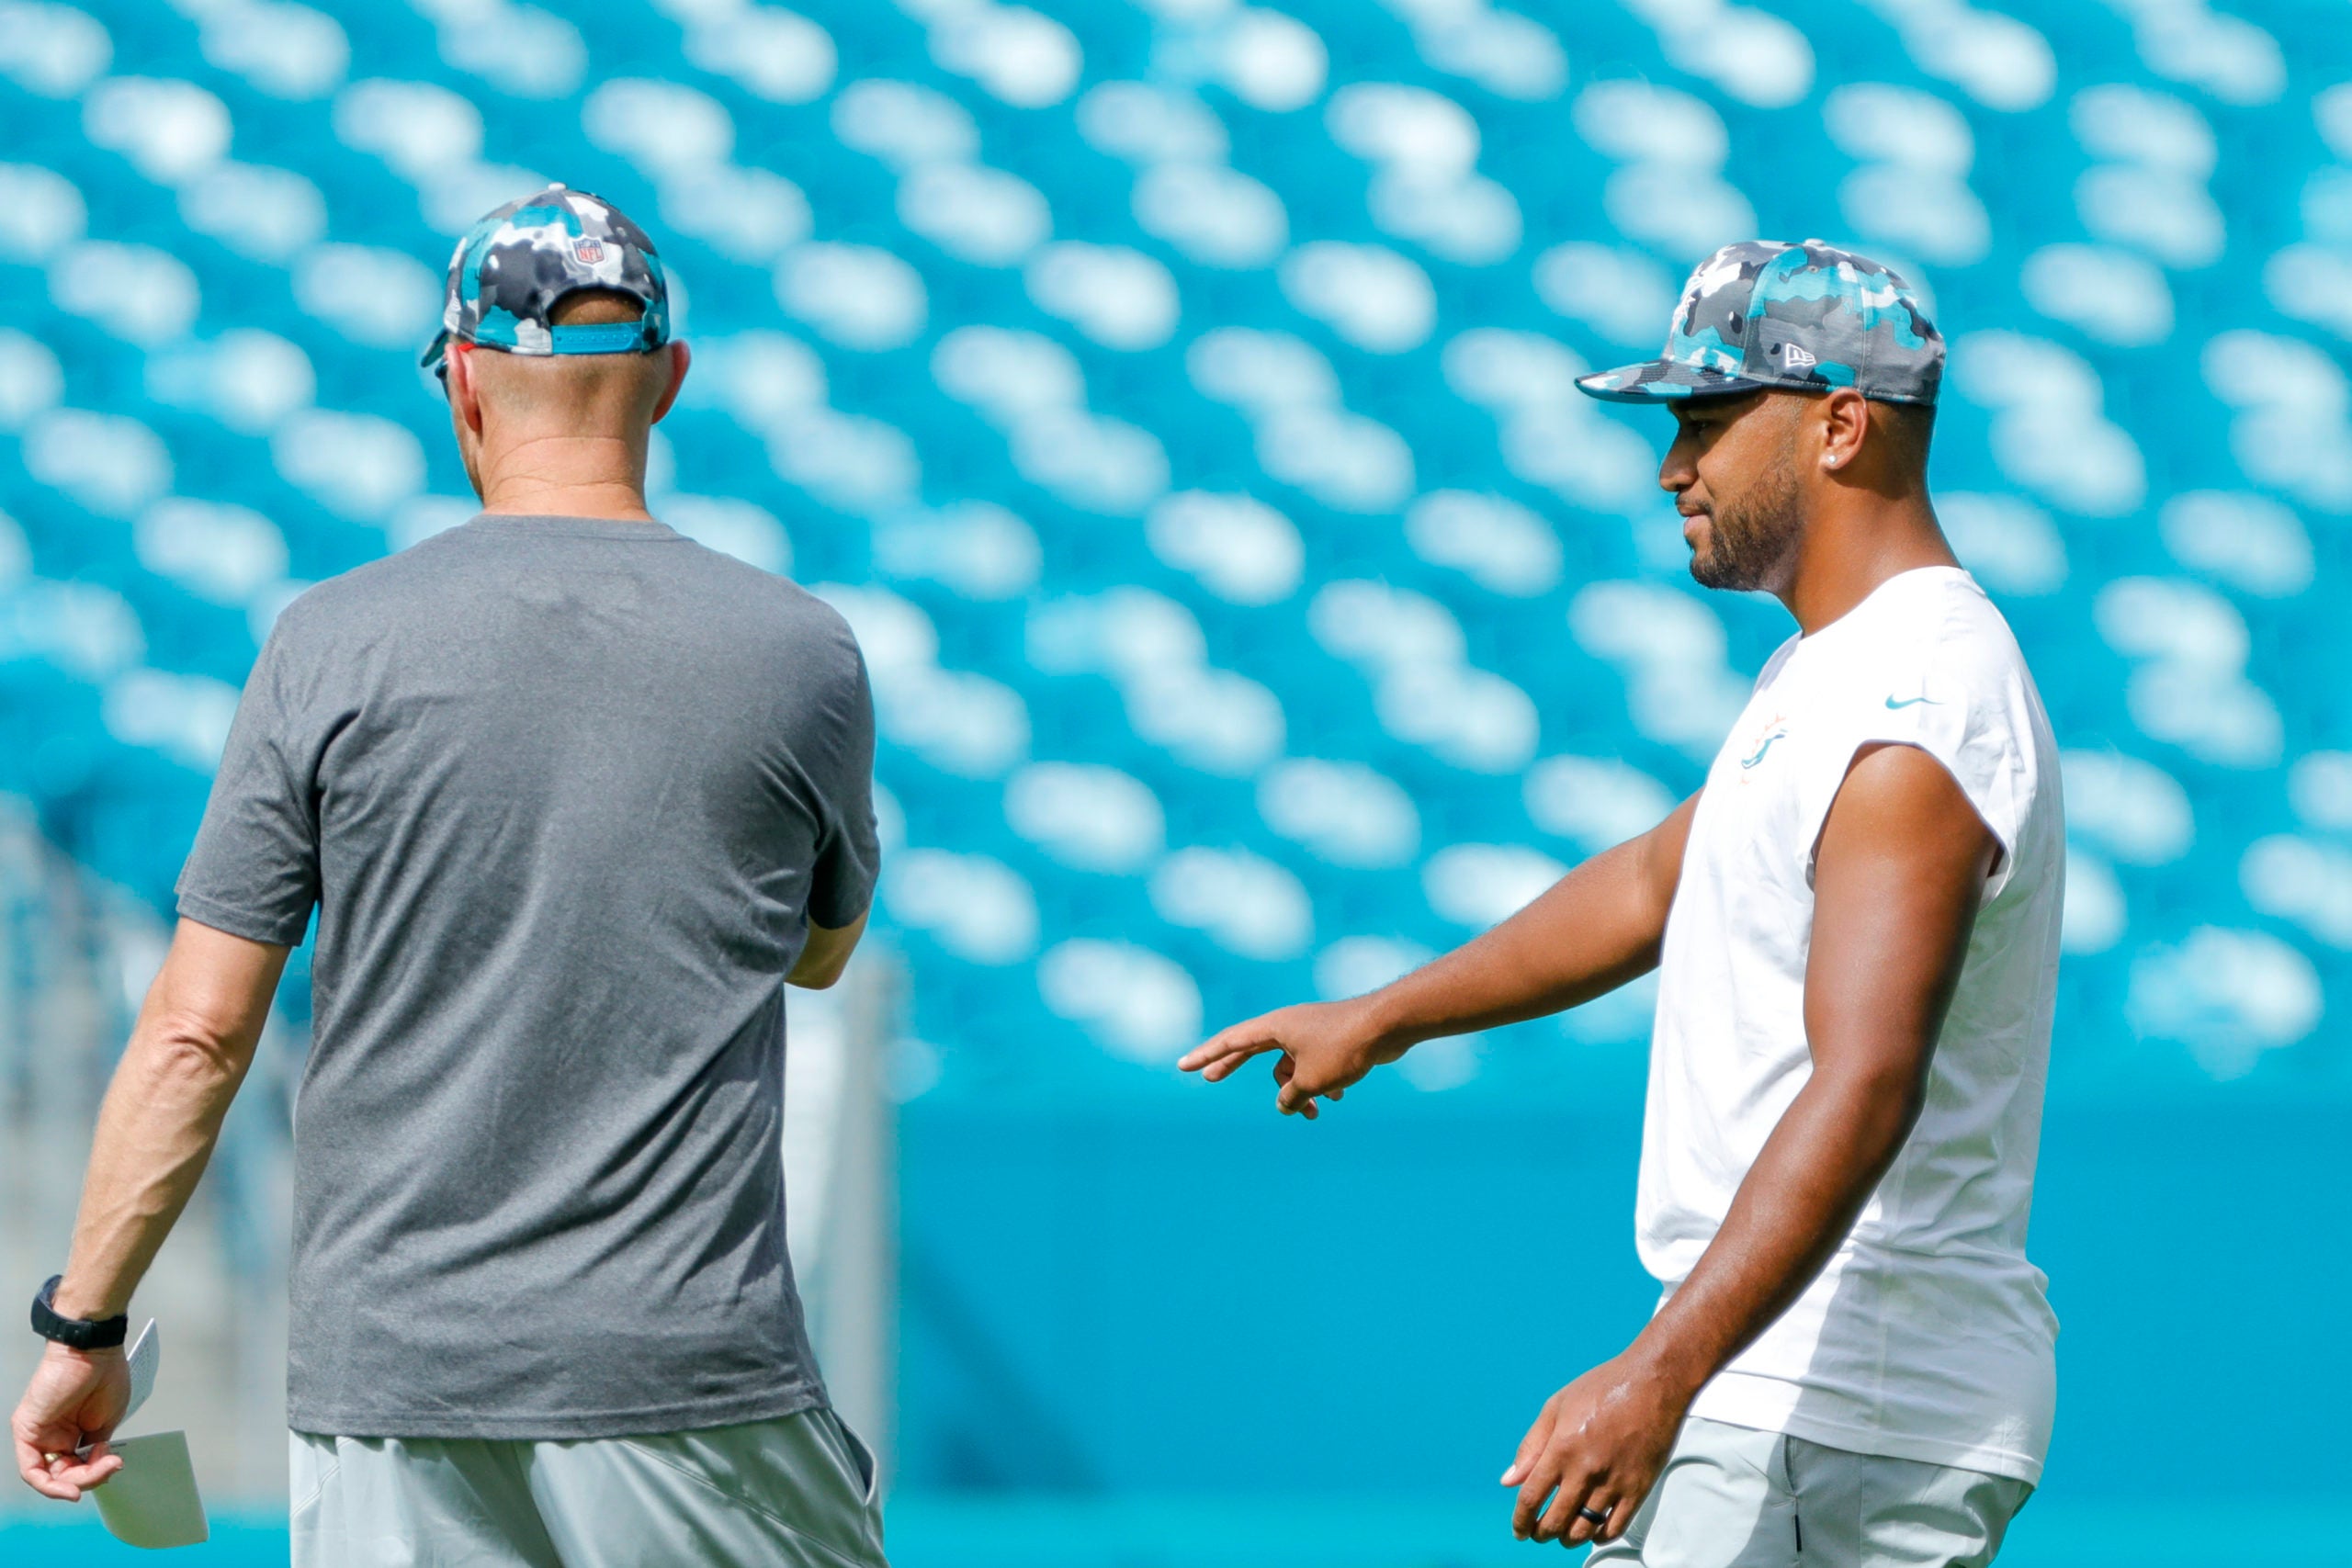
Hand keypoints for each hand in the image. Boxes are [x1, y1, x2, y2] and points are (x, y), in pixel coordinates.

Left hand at [13, 1342, 129, 1500]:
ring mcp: (37, 1434)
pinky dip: (50, 1485)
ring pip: (48, 1476)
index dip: (93, 1475)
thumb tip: (98, 1465)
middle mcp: (51, 1436)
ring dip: (77, 1481)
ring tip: (102, 1467)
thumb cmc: (105, 1376)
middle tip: (109, 1467)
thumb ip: (96, 1447)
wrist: (93, 1351)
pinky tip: (72, 1488)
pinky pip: (32, 1470)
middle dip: (89, 1478)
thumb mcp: (107, 1421)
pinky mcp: (26, 1431)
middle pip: (62, 1475)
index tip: (111, 1470)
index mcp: (70, 1433)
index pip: (75, 1467)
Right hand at [1177, 997, 1400, 1117]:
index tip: (1184, 1065)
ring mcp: (1309, 1032)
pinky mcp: (1330, 1041)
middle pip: (1252, 1049)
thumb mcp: (1310, 1080)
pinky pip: (1313, 1066)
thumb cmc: (1345, 1047)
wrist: (1387, 1026)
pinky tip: (1337, 1097)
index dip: (1206, 1055)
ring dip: (1298, 1091)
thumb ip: (1290, 1096)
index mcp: (1275, 1026)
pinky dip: (1319, 1084)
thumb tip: (1285, 1105)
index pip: (1231, 1041)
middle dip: (1235, 1066)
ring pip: (1290, 1066)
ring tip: (1314, 1113)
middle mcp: (1288, 1025)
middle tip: (1211, 1079)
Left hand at [1501, 1351, 1689, 1546]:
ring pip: (1584, 1529)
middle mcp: (1586, 1470)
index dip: (1520, 1520)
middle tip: (1538, 1533)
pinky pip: (1615, 1527)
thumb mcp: (1556, 1407)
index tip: (1518, 1529)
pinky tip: (1592, 1530)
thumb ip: (1531, 1446)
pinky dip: (1599, 1535)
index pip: (1531, 1498)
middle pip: (1555, 1520)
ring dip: (1568, 1538)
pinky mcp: (1639, 1488)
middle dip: (1541, 1533)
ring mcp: (1614, 1482)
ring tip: (1562, 1534)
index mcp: (1561, 1448)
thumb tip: (1508, 1482)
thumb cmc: (1600, 1388)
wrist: (1652, 1382)